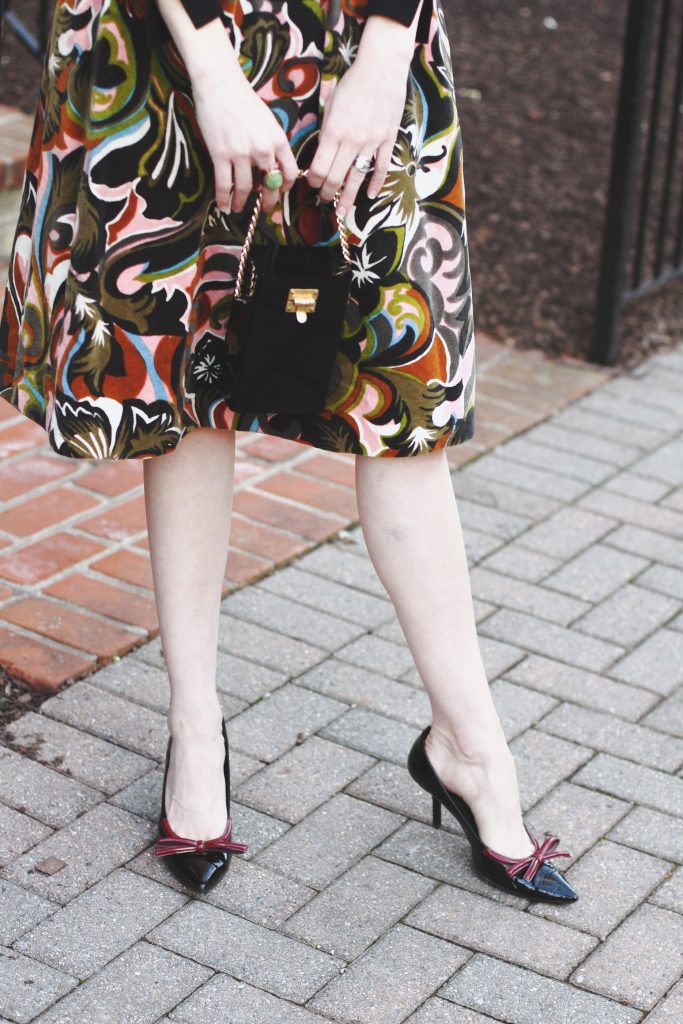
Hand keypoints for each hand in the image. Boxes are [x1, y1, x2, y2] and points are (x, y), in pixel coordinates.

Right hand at [191, 59, 298, 213]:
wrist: (220, 84)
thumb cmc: (244, 100)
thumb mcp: (268, 121)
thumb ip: (272, 143)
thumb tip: (270, 166)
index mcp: (278, 140)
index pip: (290, 173)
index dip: (285, 186)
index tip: (279, 190)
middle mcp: (263, 150)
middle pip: (269, 185)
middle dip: (267, 201)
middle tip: (263, 208)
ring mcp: (241, 154)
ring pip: (246, 189)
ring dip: (242, 202)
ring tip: (238, 208)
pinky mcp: (221, 154)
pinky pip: (224, 184)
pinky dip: (224, 198)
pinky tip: (223, 205)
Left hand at [306, 17, 416, 217]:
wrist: (381, 69)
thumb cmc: (352, 85)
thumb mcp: (330, 106)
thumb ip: (326, 133)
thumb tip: (322, 155)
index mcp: (333, 132)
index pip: (318, 168)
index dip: (312, 181)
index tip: (311, 183)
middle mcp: (351, 141)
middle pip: (335, 177)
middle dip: (327, 192)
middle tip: (324, 198)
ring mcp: (371, 143)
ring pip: (357, 178)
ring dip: (348, 197)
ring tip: (342, 210)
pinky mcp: (387, 141)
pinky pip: (380, 168)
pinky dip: (375, 183)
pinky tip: (369, 195)